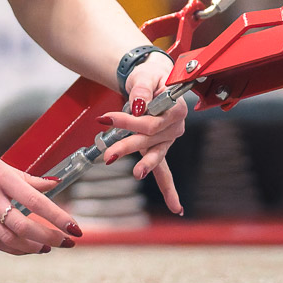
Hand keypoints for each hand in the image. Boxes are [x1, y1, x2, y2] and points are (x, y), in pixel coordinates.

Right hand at [0, 138, 81, 254]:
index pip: (35, 200)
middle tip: (66, 241)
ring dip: (33, 247)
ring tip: (48, 246)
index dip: (58, 217)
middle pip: (24, 226)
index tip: (74, 227)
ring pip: (10, 239)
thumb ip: (26, 178)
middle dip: (50, 237)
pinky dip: (14, 248)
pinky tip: (26, 247)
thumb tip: (53, 185)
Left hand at [104, 55, 188, 214]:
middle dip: (127, 145)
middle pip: (149, 139)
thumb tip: (137, 106)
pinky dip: (168, 188)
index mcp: (176, 108)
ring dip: (143, 164)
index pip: (150, 121)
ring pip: (154, 153)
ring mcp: (169, 138)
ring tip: (136, 172)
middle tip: (108, 153)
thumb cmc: (150, 75)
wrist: (153, 78)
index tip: (106, 119)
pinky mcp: (160, 146)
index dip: (128, 122)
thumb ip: (142, 90)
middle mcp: (176, 126)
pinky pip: (164, 169)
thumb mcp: (145, 76)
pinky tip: (176, 207)